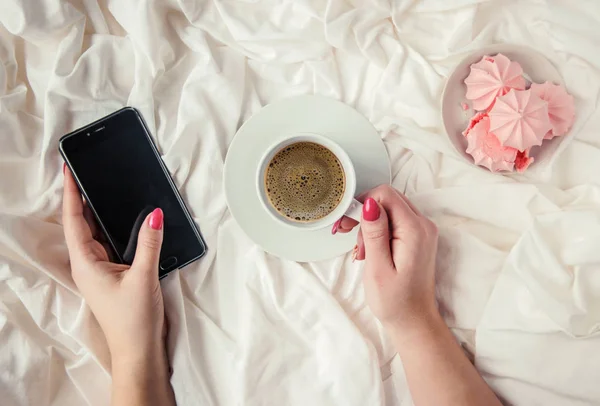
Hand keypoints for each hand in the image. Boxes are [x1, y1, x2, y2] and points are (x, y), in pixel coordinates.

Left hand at [62, 166, 167, 368]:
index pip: (74, 221)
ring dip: (97, 212)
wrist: (139, 350)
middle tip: (85, 173)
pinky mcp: (114, 274)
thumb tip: (155, 214)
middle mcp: (89, 264)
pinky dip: (114, 228)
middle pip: (82, 224)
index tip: (68, 171)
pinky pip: (111, 244)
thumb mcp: (143, 277)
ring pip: (97, 234)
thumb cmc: (134, 320)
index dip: (70, 194)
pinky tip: (123, 219)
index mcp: (86, 264)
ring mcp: (101, 270)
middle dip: (81, 198)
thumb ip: (149, 243)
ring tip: (100, 188)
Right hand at [335, 185, 438, 330]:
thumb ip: (375, 233)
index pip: (385, 194)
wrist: (413, 321)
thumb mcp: (378, 268)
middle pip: (388, 199)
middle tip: (349, 236)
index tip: (349, 224)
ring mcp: (423, 231)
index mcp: (415, 230)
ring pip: (389, 209)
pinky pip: (395, 221)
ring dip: (370, 224)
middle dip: (365, 214)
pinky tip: (371, 249)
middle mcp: (423, 225)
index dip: (363, 204)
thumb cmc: (395, 301)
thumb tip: (370, 204)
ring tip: (362, 251)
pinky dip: (379, 230)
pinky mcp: (418, 237)